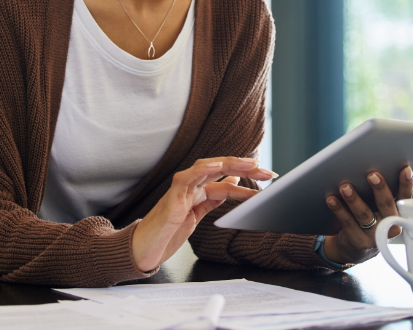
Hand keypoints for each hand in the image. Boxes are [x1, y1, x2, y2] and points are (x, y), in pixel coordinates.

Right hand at [132, 157, 274, 271]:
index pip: (227, 180)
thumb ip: (213, 198)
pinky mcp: (172, 198)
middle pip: (221, 169)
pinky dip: (203, 170)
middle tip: (269, 172)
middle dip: (246, 168)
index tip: (269, 179)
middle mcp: (191, 186)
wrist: (144, 249)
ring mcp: (181, 190)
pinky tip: (218, 166)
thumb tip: (233, 183)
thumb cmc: (167, 233)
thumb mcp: (197, 215)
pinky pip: (188, 178)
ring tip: (251, 164)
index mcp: (198, 191)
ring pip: (208, 167)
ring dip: (231, 164)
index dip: (249, 179)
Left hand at [322, 167, 412, 265]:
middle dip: (380, 189)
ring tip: (345, 186)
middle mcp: (391, 225)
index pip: (406, 196)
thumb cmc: (376, 217)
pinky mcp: (359, 241)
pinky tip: (331, 199)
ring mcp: (375, 235)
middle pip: (386, 205)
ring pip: (364, 215)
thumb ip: (401, 188)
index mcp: (400, 213)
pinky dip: (339, 210)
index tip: (405, 169)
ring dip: (354, 199)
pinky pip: (348, 223)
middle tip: (372, 175)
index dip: (407, 183)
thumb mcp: (389, 205)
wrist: (358, 246)